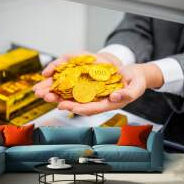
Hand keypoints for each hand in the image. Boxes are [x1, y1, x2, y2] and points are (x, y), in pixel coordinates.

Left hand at [33, 52, 163, 115]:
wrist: (135, 75)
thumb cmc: (137, 82)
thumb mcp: (136, 87)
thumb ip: (127, 94)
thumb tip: (113, 98)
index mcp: (108, 104)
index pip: (91, 109)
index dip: (79, 109)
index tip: (67, 106)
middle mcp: (98, 101)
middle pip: (78, 104)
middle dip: (63, 102)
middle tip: (50, 99)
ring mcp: (94, 94)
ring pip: (74, 96)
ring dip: (60, 95)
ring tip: (46, 93)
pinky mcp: (90, 86)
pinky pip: (76, 87)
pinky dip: (65, 86)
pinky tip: (55, 84)